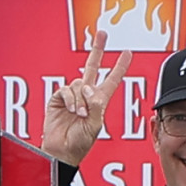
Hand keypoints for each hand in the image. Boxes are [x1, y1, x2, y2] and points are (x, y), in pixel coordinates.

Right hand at [40, 32, 131, 165]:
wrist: (60, 152)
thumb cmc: (79, 143)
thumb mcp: (95, 125)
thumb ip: (95, 105)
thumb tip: (90, 88)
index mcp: (99, 102)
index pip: (112, 79)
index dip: (120, 66)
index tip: (128, 52)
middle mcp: (85, 96)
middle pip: (92, 67)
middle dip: (98, 49)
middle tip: (103, 33)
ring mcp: (71, 97)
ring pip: (78, 83)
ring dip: (80, 98)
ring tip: (80, 114)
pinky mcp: (58, 99)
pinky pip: (65, 89)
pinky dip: (69, 99)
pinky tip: (71, 110)